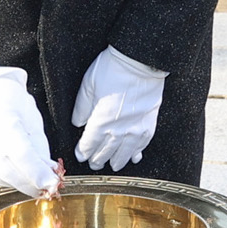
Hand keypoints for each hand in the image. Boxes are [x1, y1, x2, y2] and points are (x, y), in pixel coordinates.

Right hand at [0, 67, 57, 196]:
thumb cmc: (8, 100)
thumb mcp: (33, 119)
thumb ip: (40, 148)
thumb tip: (49, 171)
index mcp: (5, 125)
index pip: (23, 156)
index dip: (38, 173)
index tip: (52, 183)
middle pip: (11, 174)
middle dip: (33, 184)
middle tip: (49, 184)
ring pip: (2, 179)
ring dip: (21, 182)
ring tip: (33, 174)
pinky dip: (8, 178)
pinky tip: (15, 169)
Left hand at [72, 45, 167, 171]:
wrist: (141, 62)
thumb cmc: (113, 70)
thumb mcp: (88, 86)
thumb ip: (81, 107)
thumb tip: (77, 122)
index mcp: (100, 122)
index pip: (89, 145)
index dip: (83, 152)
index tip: (80, 154)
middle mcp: (118, 131)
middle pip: (105, 153)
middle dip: (97, 160)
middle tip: (94, 164)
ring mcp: (136, 130)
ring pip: (124, 154)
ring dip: (117, 161)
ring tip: (113, 165)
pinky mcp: (149, 124)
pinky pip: (142, 146)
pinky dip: (136, 153)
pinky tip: (134, 156)